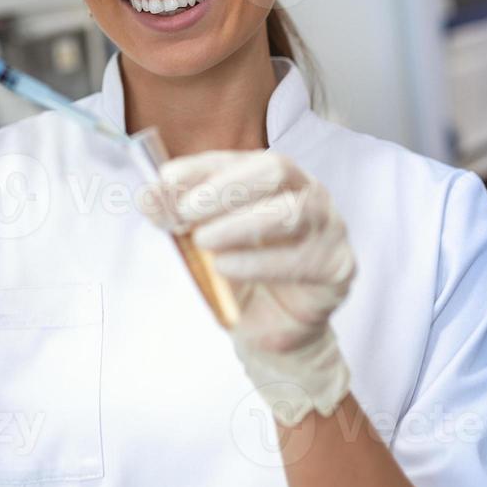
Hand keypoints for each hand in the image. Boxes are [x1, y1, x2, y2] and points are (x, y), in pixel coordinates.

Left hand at [156, 150, 354, 425]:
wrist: (272, 327)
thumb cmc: (241, 273)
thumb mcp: (202, 242)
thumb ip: (179, 218)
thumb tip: (148, 196)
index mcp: (273, 177)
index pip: (238, 159)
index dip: (201, 167)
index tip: (165, 179)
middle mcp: (306, 191)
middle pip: (275, 171)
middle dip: (226, 187)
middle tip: (186, 210)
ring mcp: (327, 226)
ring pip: (291, 211)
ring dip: (240, 223)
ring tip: (203, 241)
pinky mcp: (337, 265)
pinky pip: (299, 258)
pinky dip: (257, 262)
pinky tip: (226, 268)